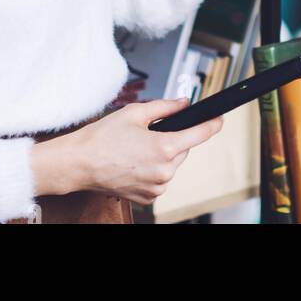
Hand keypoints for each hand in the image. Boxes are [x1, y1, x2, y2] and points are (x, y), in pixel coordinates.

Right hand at [33, 98, 222, 204]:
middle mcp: (164, 171)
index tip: (219, 120)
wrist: (80, 163)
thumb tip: (184, 103)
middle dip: (173, 139)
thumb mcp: (135, 112)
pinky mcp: (148, 197)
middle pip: (183, 149)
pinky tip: (134, 163)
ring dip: (163, 156)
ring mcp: (157, 187)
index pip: (199, 134)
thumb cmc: (102, 137)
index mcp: (164, 148)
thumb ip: (165, 107)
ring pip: (172, 165)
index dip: (212, 125)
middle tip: (149, 133)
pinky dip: (153, 170)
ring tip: (137, 150)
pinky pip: (160, 179)